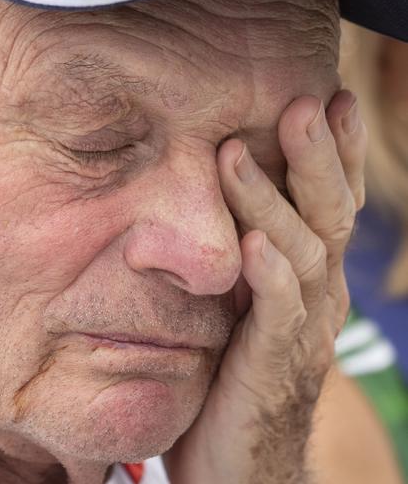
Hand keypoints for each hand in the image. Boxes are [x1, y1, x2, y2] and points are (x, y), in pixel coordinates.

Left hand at [164, 90, 366, 483]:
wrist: (239, 463)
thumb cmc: (233, 375)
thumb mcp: (239, 305)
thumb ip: (240, 261)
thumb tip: (213, 206)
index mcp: (309, 277)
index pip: (328, 206)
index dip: (334, 155)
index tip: (327, 99)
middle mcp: (318, 295)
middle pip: (327, 217)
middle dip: (318, 159)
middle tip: (305, 104)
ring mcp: (303, 330)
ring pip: (301, 254)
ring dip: (271, 202)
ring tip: (238, 153)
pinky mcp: (276, 365)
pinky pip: (280, 314)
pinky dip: (269, 276)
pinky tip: (252, 244)